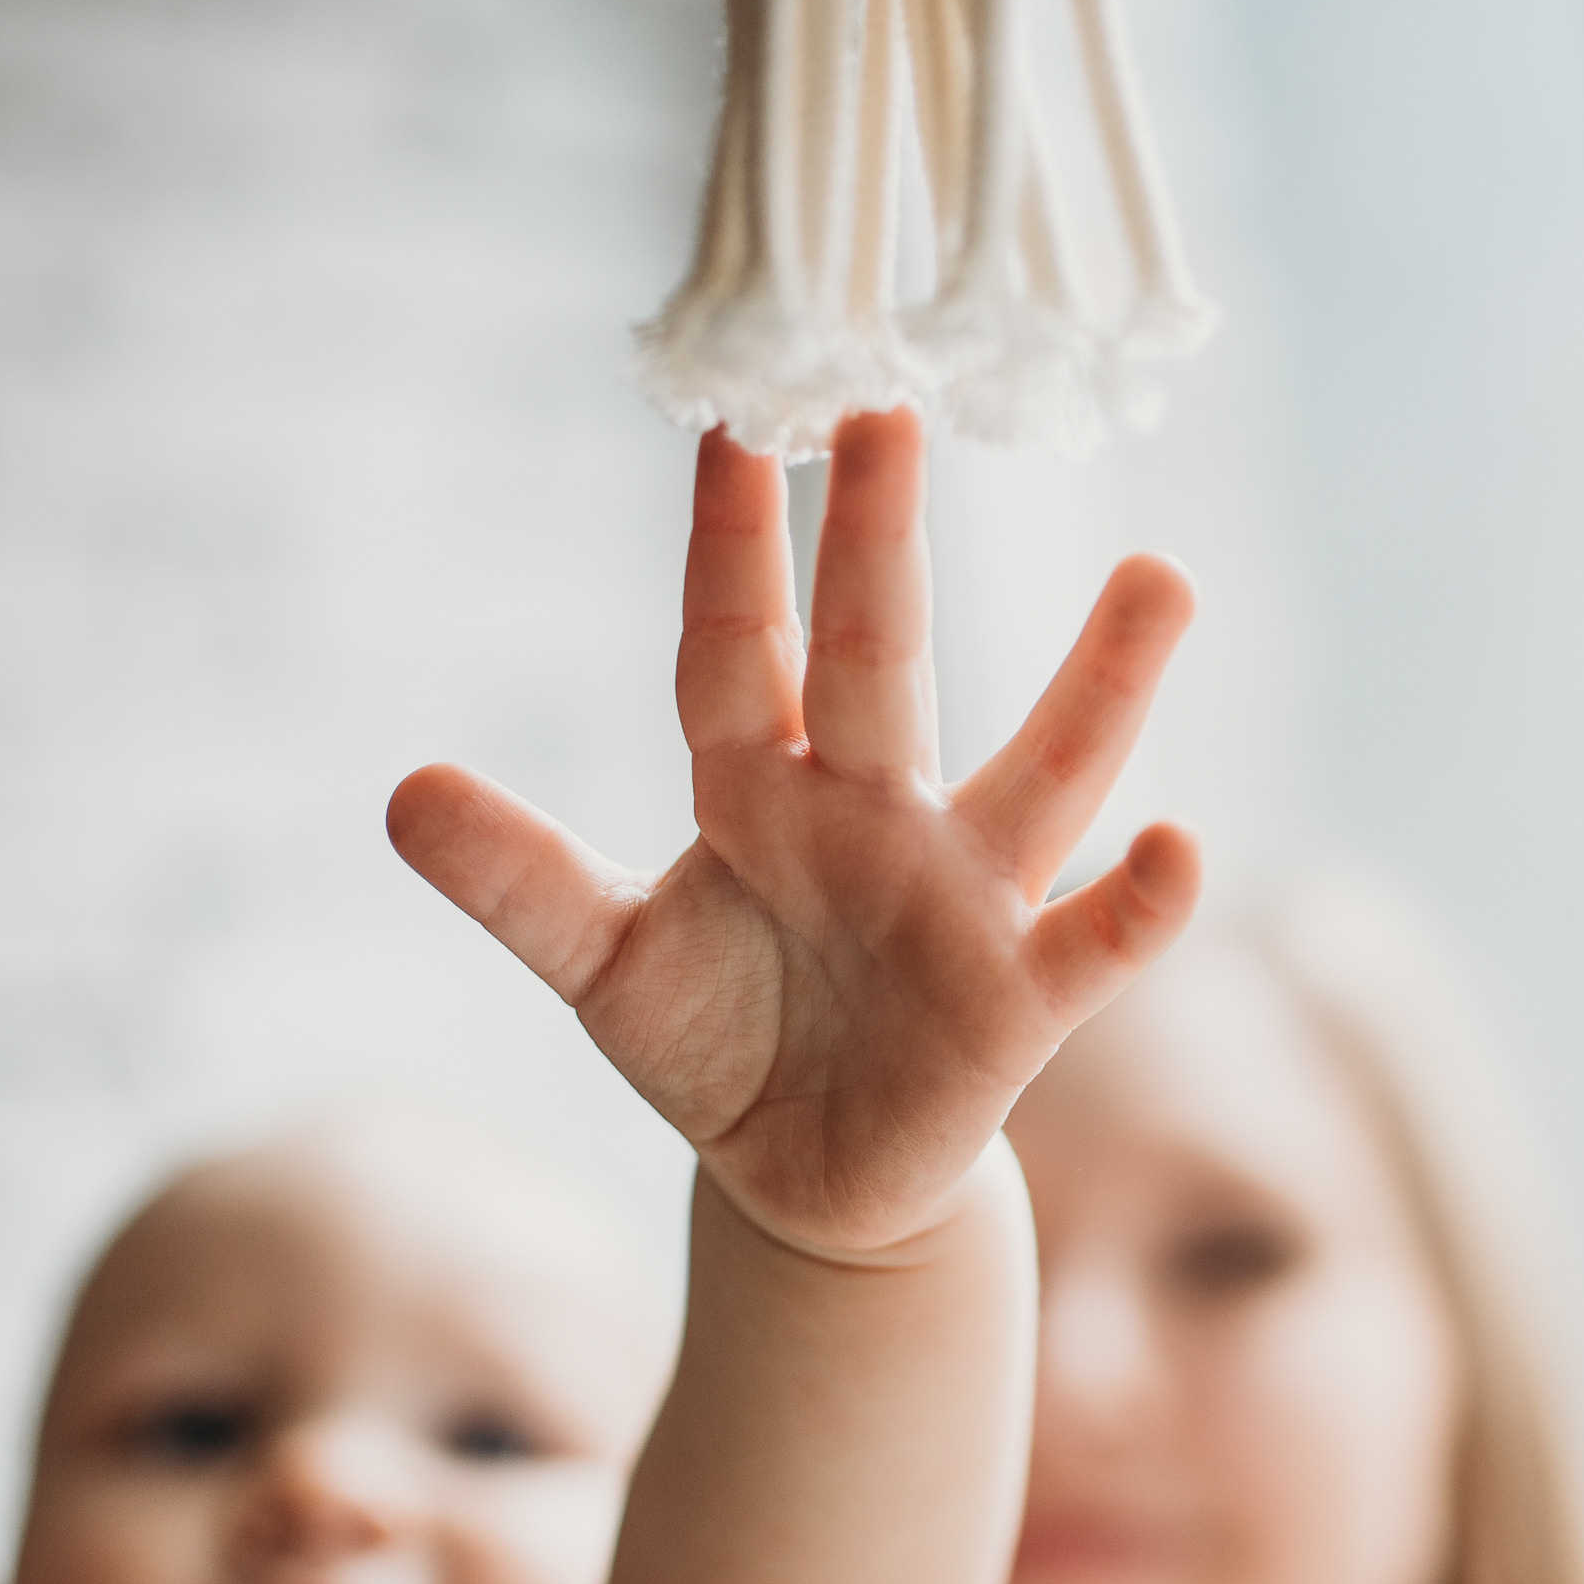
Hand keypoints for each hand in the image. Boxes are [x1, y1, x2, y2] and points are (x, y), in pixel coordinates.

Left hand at [388, 408, 1198, 1257]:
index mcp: (761, 791)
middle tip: (889, 405)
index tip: (720, 421)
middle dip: (878, 544)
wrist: (811, 1177)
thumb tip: (401, 791)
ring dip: (1099, 685)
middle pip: (875, 664)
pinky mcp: (1021, 1003)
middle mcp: (873, 815)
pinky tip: (1182, 846)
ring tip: (1158, 577)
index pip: (733, 649)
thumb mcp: (602, 965)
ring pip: (1038, 774)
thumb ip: (518, 881)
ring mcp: (961, 899)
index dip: (723, 549)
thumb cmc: (720, 1040)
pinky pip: (1093, 943)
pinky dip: (1141, 902)